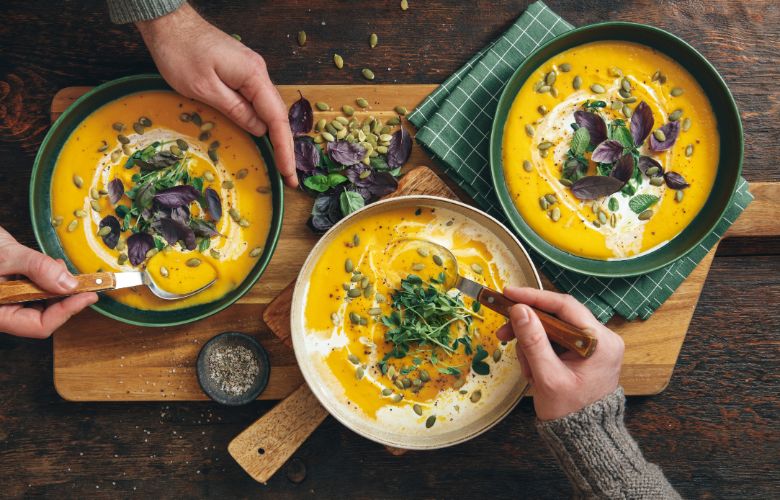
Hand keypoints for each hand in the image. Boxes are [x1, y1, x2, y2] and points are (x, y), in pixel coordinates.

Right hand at [0, 227, 96, 337]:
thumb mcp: (5, 256)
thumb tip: (68, 284)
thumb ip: (37, 268)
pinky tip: (49, 266)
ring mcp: (7, 301)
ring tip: (58, 267)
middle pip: (43, 317)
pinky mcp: (12, 289)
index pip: (38, 326)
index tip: (89, 295)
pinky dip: (48, 279)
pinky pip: (35, 291)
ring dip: (57, 287)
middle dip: (65, 299)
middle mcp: (3, 311)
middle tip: (84, 282)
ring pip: (42, 304)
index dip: (66, 312)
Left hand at [136, 3, 297, 187]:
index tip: (290, 174)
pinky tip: (262, 138)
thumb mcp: (205, 89)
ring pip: (268, 109)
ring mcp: (250, 71)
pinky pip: (256, 101)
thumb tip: (259, 130)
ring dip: (275, 137)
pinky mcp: (240, 72)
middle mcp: (258, 72)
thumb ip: (235, 110)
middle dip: (285, 147)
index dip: (284, 149)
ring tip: (280, 163)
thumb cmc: (180, 52)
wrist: (167, 22)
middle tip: (289, 177)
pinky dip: (262, 122)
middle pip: (278, 115)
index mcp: (253, 76)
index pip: (277, 119)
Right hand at [496, 286, 623, 420]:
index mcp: (601, 341)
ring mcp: (593, 345)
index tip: (509, 294)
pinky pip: (555, 341)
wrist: (584, 437)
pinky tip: (533, 368)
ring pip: (552, 328)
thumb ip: (533, 341)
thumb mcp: (547, 376)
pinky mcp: (583, 352)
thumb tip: (519, 310)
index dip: (534, 298)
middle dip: (528, 326)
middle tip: (503, 333)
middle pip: (557, 316)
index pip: (565, 306)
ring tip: (526, 368)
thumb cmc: (569, 411)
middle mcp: (602, 337)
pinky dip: (539, 351)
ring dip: (532, 343)